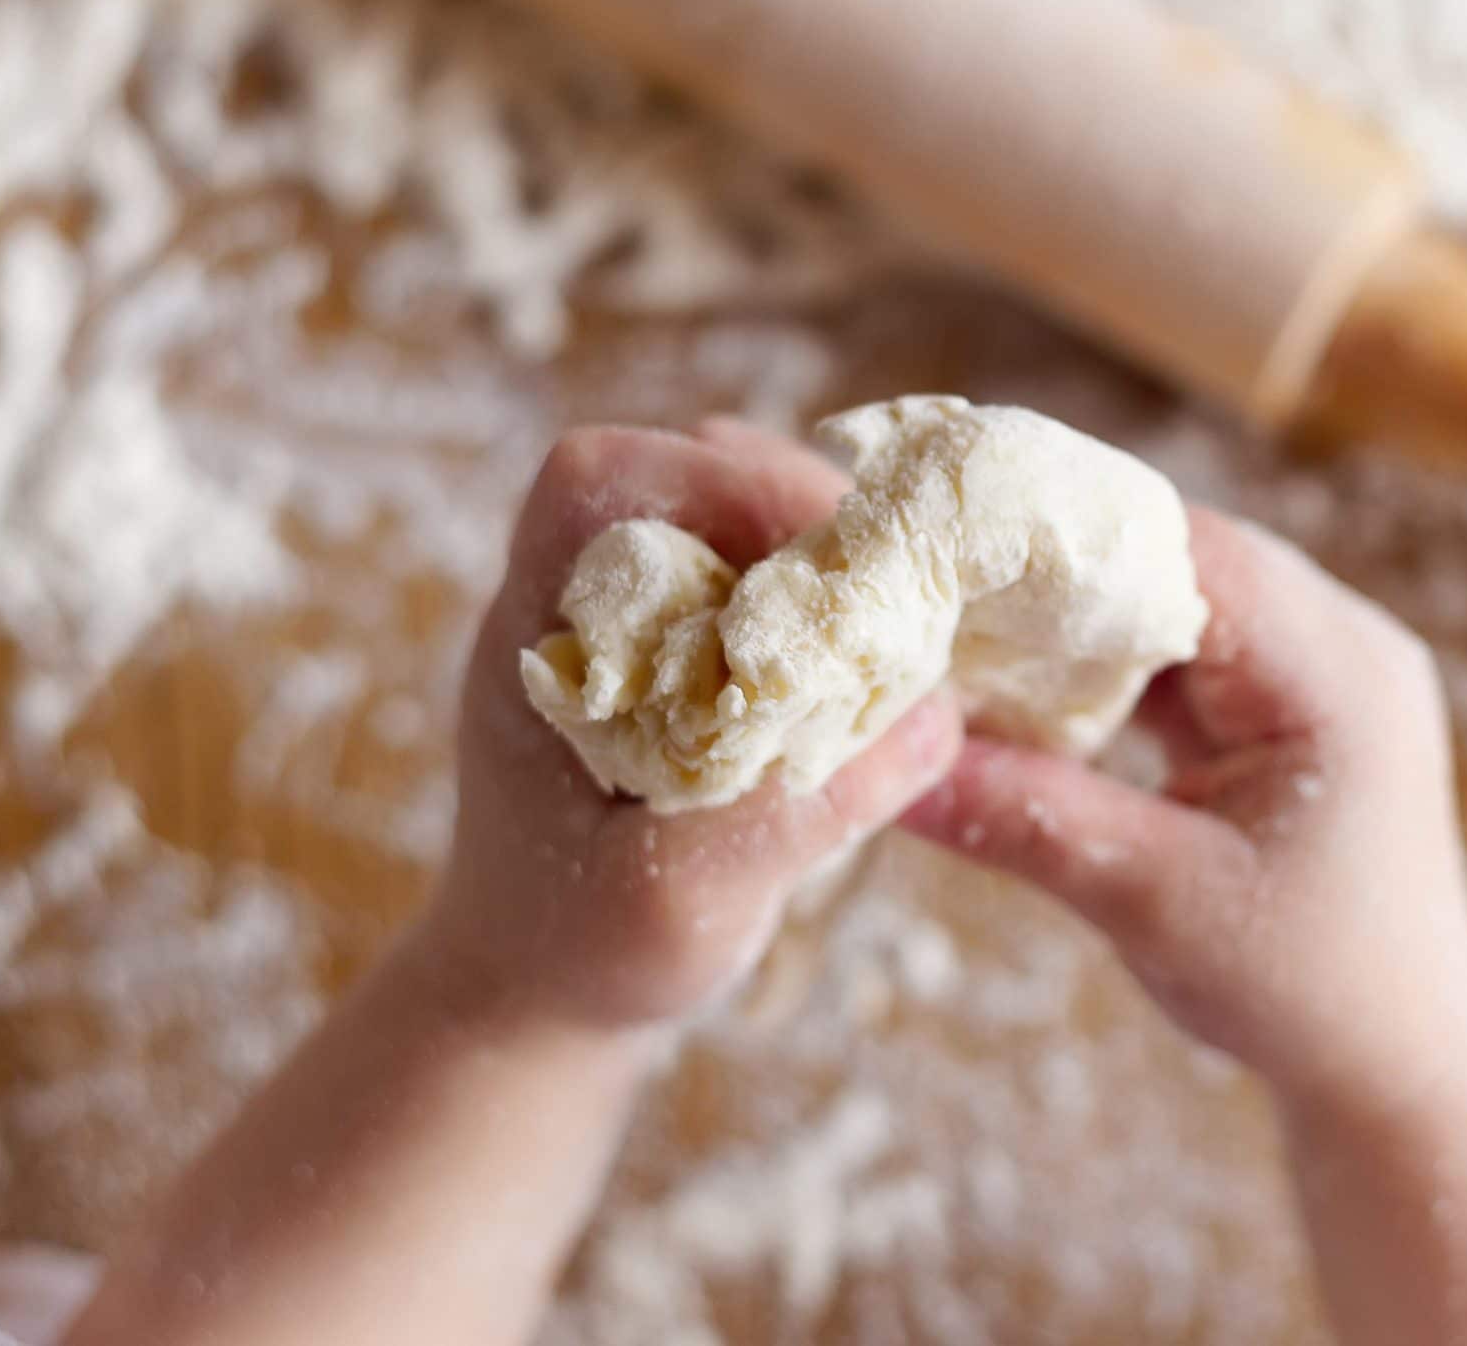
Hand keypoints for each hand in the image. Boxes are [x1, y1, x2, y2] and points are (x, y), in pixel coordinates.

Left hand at [434, 421, 964, 1029]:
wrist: (541, 997)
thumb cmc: (584, 953)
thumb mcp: (674, 906)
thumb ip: (785, 814)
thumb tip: (929, 721)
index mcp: (536, 638)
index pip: (598, 477)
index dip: (716, 482)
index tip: (816, 559)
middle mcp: (586, 605)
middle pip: (698, 471)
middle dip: (807, 519)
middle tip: (890, 604)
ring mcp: (645, 626)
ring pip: (751, 518)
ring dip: (835, 569)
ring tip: (895, 648)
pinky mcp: (703, 659)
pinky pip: (782, 589)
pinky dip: (842, 620)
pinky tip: (881, 687)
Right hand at [903, 508, 1466, 1104]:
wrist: (1399, 1061)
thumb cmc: (1304, 992)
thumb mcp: (1155, 905)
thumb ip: (1029, 820)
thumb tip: (892, 765)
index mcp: (1339, 672)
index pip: (1187, 551)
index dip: (1065, 536)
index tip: (947, 544)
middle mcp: (1342, 641)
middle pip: (1177, 555)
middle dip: (1055, 566)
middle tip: (929, 579)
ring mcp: (1317, 666)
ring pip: (1171, 593)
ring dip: (1072, 611)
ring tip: (955, 622)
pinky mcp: (1284, 699)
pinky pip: (1178, 644)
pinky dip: (1099, 656)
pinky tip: (1018, 676)